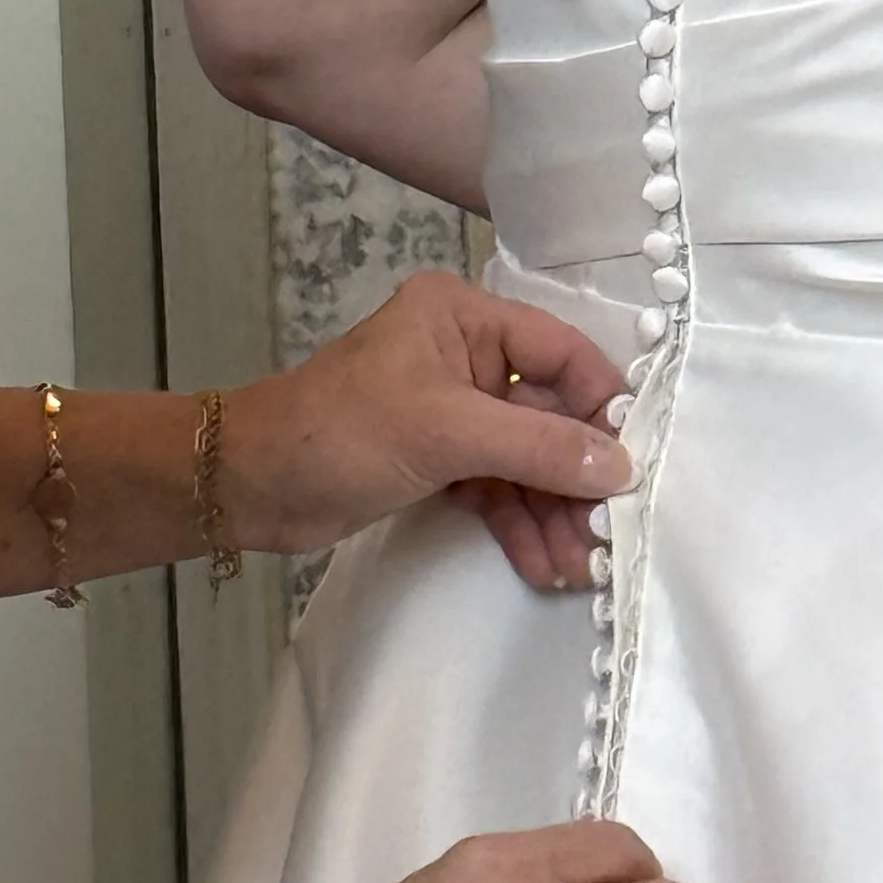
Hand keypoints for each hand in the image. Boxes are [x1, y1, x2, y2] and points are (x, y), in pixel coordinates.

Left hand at [223, 275, 631, 586]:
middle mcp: (466, 355)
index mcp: (465, 316)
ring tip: (579, 566)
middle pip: (546, 414)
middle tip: (608, 532)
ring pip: (523, 459)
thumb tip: (620, 468)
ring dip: (550, 511)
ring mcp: (452, 411)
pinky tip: (543, 564)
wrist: (246, 489)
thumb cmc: (340, 433)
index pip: (560, 352)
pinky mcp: (437, 459)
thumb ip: (537, 448)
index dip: (601, 404)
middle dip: (574, 476)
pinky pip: (495, 487)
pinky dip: (517, 523)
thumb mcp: (446, 433)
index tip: (635, 460)